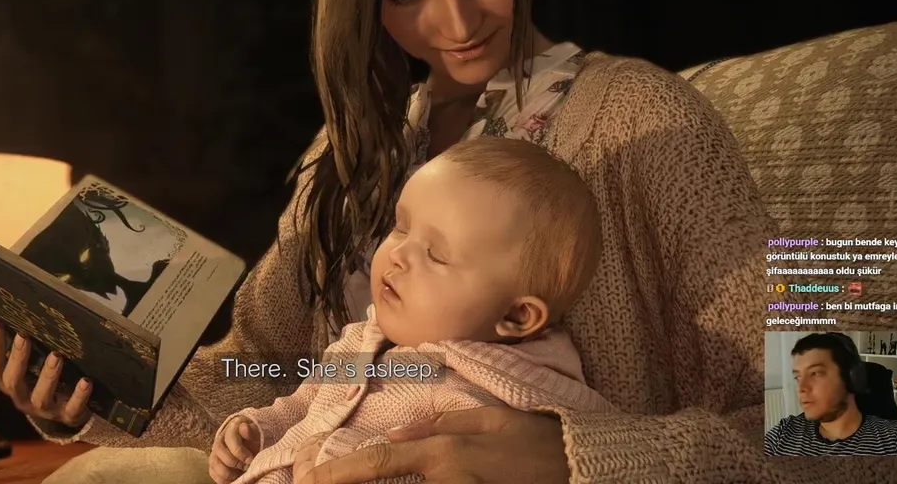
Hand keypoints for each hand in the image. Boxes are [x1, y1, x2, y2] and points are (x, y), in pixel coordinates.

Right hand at [0, 320, 90, 427]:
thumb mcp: (33, 366)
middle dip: (17, 359)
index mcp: (11, 383)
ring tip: (57, 356)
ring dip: (48, 376)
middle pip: (13, 381)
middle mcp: (23, 398)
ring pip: (41, 396)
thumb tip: (27, 311)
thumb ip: (28, 347)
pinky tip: (86, 381)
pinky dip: (79, 396)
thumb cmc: (47, 381)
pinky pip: (73, 409)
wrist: (69, 412)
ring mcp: (46, 410)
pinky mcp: (68, 417)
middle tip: (23, 337)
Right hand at [209, 416, 260, 483]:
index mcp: (232, 428)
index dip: (239, 451)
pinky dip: (222, 479)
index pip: (230, 437)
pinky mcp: (214, 463)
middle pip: (219, 450)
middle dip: (234, 462)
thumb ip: (252, 430)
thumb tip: (244, 427)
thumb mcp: (258, 433)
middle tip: (246, 467)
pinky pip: (213, 473)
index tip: (250, 459)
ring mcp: (216, 451)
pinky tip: (234, 480)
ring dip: (227, 472)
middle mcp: (221, 438)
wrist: (253, 445)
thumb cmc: (256, 438)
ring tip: (240, 475)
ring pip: (214, 462)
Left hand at [299, 407, 568, 483]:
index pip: (381, 461)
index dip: (343, 471)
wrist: (584, 468)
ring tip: (352, 482)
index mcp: (446, 452)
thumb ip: (440, 423)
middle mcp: (448, 480)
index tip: (312, 478)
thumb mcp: (489, 418)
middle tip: (319, 483)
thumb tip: (399, 431)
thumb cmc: (538, 441)